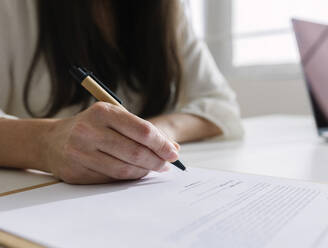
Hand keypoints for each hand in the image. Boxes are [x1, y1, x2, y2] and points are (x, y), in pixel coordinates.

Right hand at [42, 102, 178, 183]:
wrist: (52, 141)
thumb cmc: (92, 127)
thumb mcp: (114, 118)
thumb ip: (142, 131)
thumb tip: (173, 148)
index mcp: (103, 112)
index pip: (142, 130)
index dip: (162, 144)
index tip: (174, 153)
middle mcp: (89, 131)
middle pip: (135, 152)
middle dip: (157, 161)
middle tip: (167, 164)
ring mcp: (80, 153)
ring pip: (124, 169)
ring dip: (145, 171)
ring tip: (154, 168)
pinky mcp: (76, 172)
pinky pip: (112, 179)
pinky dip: (129, 177)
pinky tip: (136, 172)